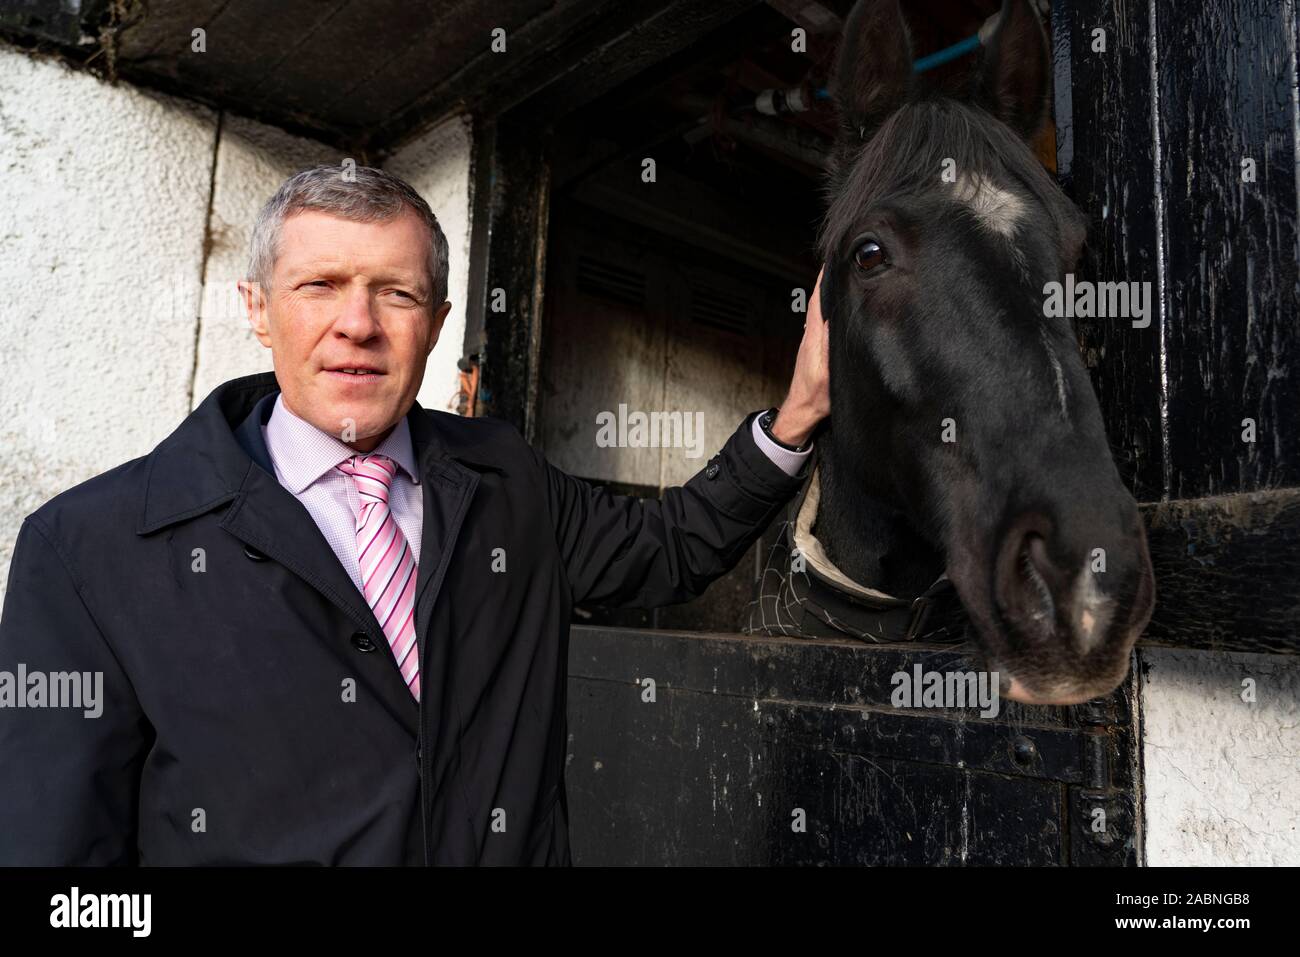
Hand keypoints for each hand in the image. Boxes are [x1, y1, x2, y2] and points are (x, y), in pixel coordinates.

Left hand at [772, 267, 829, 447]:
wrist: (802, 413)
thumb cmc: (816, 397)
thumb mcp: (827, 372)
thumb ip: (829, 346)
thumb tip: (831, 318)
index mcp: (814, 338)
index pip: (817, 301)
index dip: (823, 279)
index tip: (832, 259)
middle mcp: (811, 336)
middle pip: (817, 301)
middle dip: (827, 280)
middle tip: (839, 261)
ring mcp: (812, 342)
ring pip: (819, 311)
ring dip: (827, 293)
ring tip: (839, 277)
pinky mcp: (815, 350)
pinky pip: (821, 322)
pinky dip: (828, 309)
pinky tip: (836, 308)